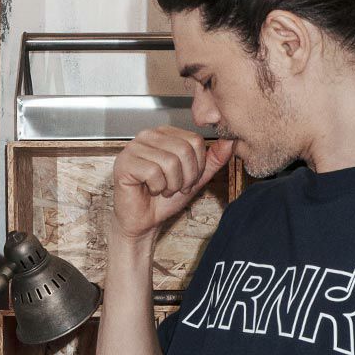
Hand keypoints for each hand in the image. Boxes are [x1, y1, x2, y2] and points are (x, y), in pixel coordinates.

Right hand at [110, 127, 233, 240]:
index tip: (186, 180)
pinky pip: (153, 172)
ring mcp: (134, 147)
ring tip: (162, 189)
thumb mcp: (195, 179)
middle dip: (185, 177)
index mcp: (165, 133)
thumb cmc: (164, 199)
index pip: (195, 141)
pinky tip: (149, 189)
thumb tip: (230, 141)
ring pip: (170, 162)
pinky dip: (157, 188)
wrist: (143, 221)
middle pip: (184, 149)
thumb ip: (212, 161)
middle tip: (175, 188)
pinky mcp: (125, 162)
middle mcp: (148, 135)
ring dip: (171, 184)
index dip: (197, 167)